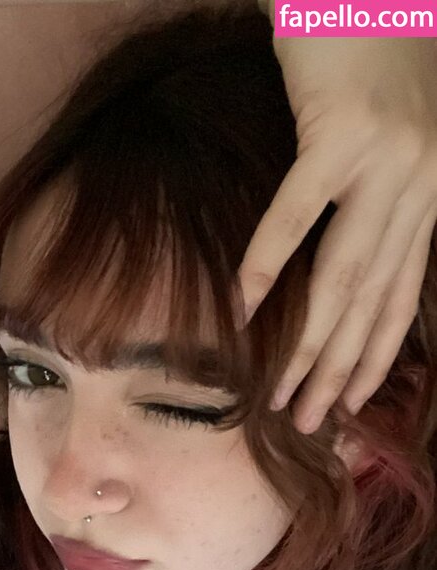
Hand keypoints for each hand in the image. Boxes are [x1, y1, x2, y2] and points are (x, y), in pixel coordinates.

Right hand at [237, 34, 436, 433]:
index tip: (346, 406)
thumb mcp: (376, 138)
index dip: (374, 356)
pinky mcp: (344, 133)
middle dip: (338, 369)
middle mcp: (418, 184)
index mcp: (426, 192)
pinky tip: (243, 306)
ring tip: (277, 390)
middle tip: (304, 421)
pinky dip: (269, 261)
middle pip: (372, 299)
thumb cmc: (363, 56)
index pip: (402, 294)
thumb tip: (314, 260)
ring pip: (344, 274)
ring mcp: (388, 160)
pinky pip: (300, 212)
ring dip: (309, 341)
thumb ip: (361, 199)